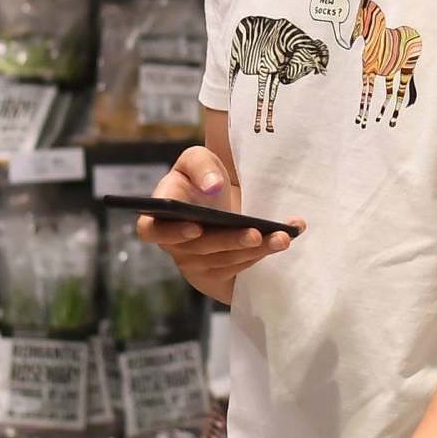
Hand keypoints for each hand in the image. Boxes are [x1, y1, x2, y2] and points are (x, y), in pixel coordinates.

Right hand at [135, 146, 301, 303]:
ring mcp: (196, 265)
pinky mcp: (219, 277)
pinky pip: (240, 270)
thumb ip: (200, 165)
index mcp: (161, 217)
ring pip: (225, 262)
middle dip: (230, 241)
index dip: (172, 233)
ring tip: (281, 237)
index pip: (151, 231)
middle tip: (255, 233)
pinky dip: (264, 254)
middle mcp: (175, 246)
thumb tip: (211, 186)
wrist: (224, 199)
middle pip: (200, 250)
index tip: (196, 227)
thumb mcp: (199, 160)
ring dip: (255, 250)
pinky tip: (285, 238)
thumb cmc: (205, 177)